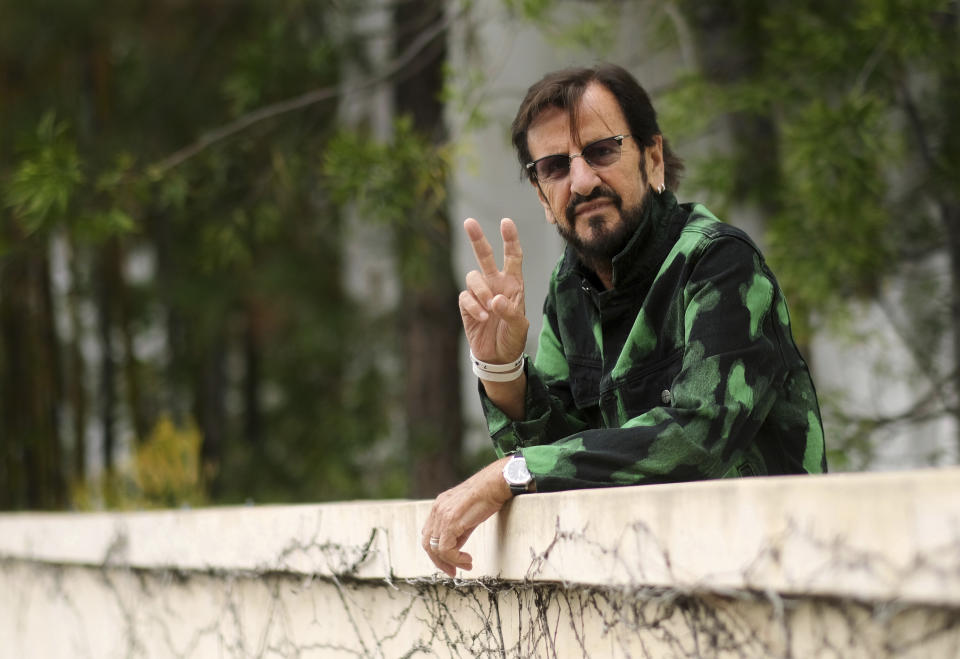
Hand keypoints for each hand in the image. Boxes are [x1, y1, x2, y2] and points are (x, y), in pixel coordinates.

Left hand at [421, 458, 511, 576]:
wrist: (494, 484)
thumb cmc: (486, 497)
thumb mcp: (467, 516)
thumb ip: (458, 532)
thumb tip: (455, 550)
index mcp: (439, 507)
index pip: (428, 535)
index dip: (437, 552)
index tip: (450, 563)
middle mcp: (437, 510)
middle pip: (427, 544)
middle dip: (439, 562)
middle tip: (453, 571)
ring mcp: (442, 515)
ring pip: (435, 549)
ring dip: (450, 562)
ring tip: (466, 565)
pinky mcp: (450, 521)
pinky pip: (445, 549)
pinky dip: (455, 558)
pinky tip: (468, 559)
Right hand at [459, 218, 528, 364]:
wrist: (497, 357)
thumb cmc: (512, 339)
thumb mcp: (519, 328)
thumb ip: (511, 313)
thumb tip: (495, 299)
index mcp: (513, 283)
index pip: (512, 256)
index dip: (510, 239)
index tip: (506, 222)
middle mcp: (495, 283)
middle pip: (484, 255)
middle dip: (477, 238)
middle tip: (469, 222)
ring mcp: (479, 293)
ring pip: (473, 276)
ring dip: (481, 291)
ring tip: (489, 310)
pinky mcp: (467, 305)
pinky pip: (465, 297)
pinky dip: (474, 306)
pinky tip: (482, 317)